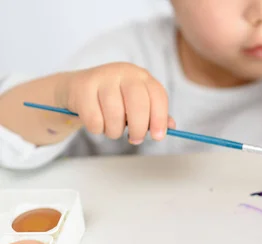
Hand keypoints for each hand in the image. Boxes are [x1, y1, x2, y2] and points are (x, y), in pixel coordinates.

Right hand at [56, 62, 174, 144]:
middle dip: (139, 128)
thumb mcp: (136, 104)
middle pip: (138, 104)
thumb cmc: (114, 100)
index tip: (158, 137)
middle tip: (136, 139)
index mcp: (141, 76)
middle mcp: (123, 72)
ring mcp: (102, 77)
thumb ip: (154, 114)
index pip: (157, 96)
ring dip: (115, 131)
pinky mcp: (83, 87)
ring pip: (115, 114)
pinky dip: (98, 129)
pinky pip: (94, 119)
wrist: (77, 89)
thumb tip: (172, 126)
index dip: (160, 118)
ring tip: (113, 130)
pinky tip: (98, 124)